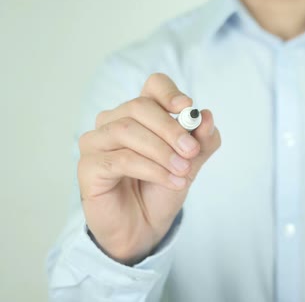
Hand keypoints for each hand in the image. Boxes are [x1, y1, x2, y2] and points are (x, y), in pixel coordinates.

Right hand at [77, 73, 220, 264]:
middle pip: (139, 107)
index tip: (187, 108)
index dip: (169, 93)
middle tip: (191, 151)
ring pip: (128, 131)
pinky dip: (151, 169)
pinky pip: (120, 159)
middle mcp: (114, 121)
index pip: (153, 86)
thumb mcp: (189, 163)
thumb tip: (207, 117)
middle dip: (170, 128)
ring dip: (161, 152)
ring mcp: (97, 142)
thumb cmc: (161, 189)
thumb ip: (201, 141)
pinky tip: (171, 181)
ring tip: (183, 171)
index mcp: (141, 114)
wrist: (144, 227)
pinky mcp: (88, 166)